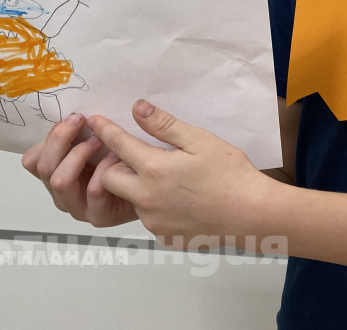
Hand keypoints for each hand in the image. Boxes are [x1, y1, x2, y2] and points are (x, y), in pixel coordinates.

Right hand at [22, 113, 138, 227]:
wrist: (151, 185)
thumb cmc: (121, 160)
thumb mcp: (95, 142)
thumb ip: (77, 134)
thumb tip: (68, 117)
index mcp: (55, 174)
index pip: (33, 160)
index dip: (50, 137)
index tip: (75, 117)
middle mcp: (61, 193)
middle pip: (43, 167)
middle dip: (61, 139)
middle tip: (82, 121)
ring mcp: (78, 207)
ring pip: (60, 181)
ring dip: (79, 154)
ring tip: (100, 140)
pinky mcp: (98, 215)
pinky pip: (92, 190)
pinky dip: (104, 169)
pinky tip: (118, 157)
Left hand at [88, 100, 274, 244]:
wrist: (252, 215)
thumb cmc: (230, 174)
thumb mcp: (200, 140)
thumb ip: (165, 125)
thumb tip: (138, 108)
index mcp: (154, 169)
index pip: (118, 145)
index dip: (105, 130)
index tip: (94, 121)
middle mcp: (146, 198)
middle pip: (109, 179)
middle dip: (114, 164)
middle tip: (136, 155)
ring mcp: (154, 221)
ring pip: (132, 199)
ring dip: (139, 186)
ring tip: (170, 179)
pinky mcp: (164, 236)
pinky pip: (150, 217)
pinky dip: (157, 206)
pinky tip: (182, 199)